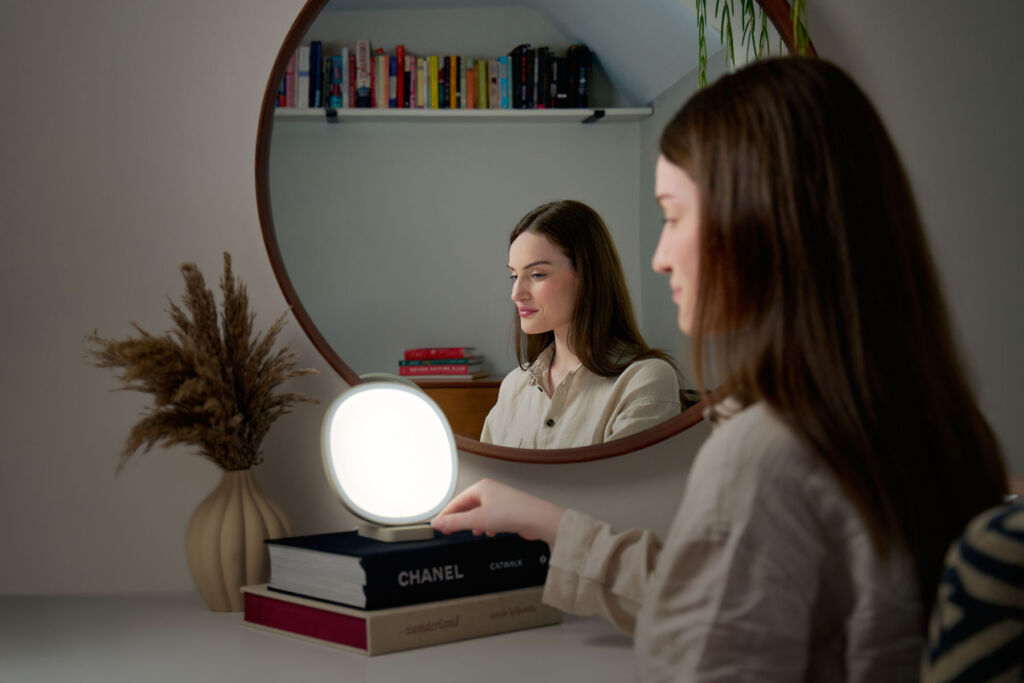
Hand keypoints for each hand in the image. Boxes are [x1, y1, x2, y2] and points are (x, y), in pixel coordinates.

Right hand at [431, 478, 564, 545]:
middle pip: (468, 506)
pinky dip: (486, 526)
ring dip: (473, 524)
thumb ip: (455, 522)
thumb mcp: (478, 520)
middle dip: (460, 520)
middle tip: (450, 531)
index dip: (446, 515)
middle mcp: (490, 491)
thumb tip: (437, 523)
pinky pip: (491, 518)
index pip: (456, 501)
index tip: (437, 526)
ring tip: (472, 533)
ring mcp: (500, 501)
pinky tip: (488, 533)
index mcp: (481, 487)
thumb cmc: (513, 513)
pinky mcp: (508, 511)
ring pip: (480, 513)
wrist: (538, 519)